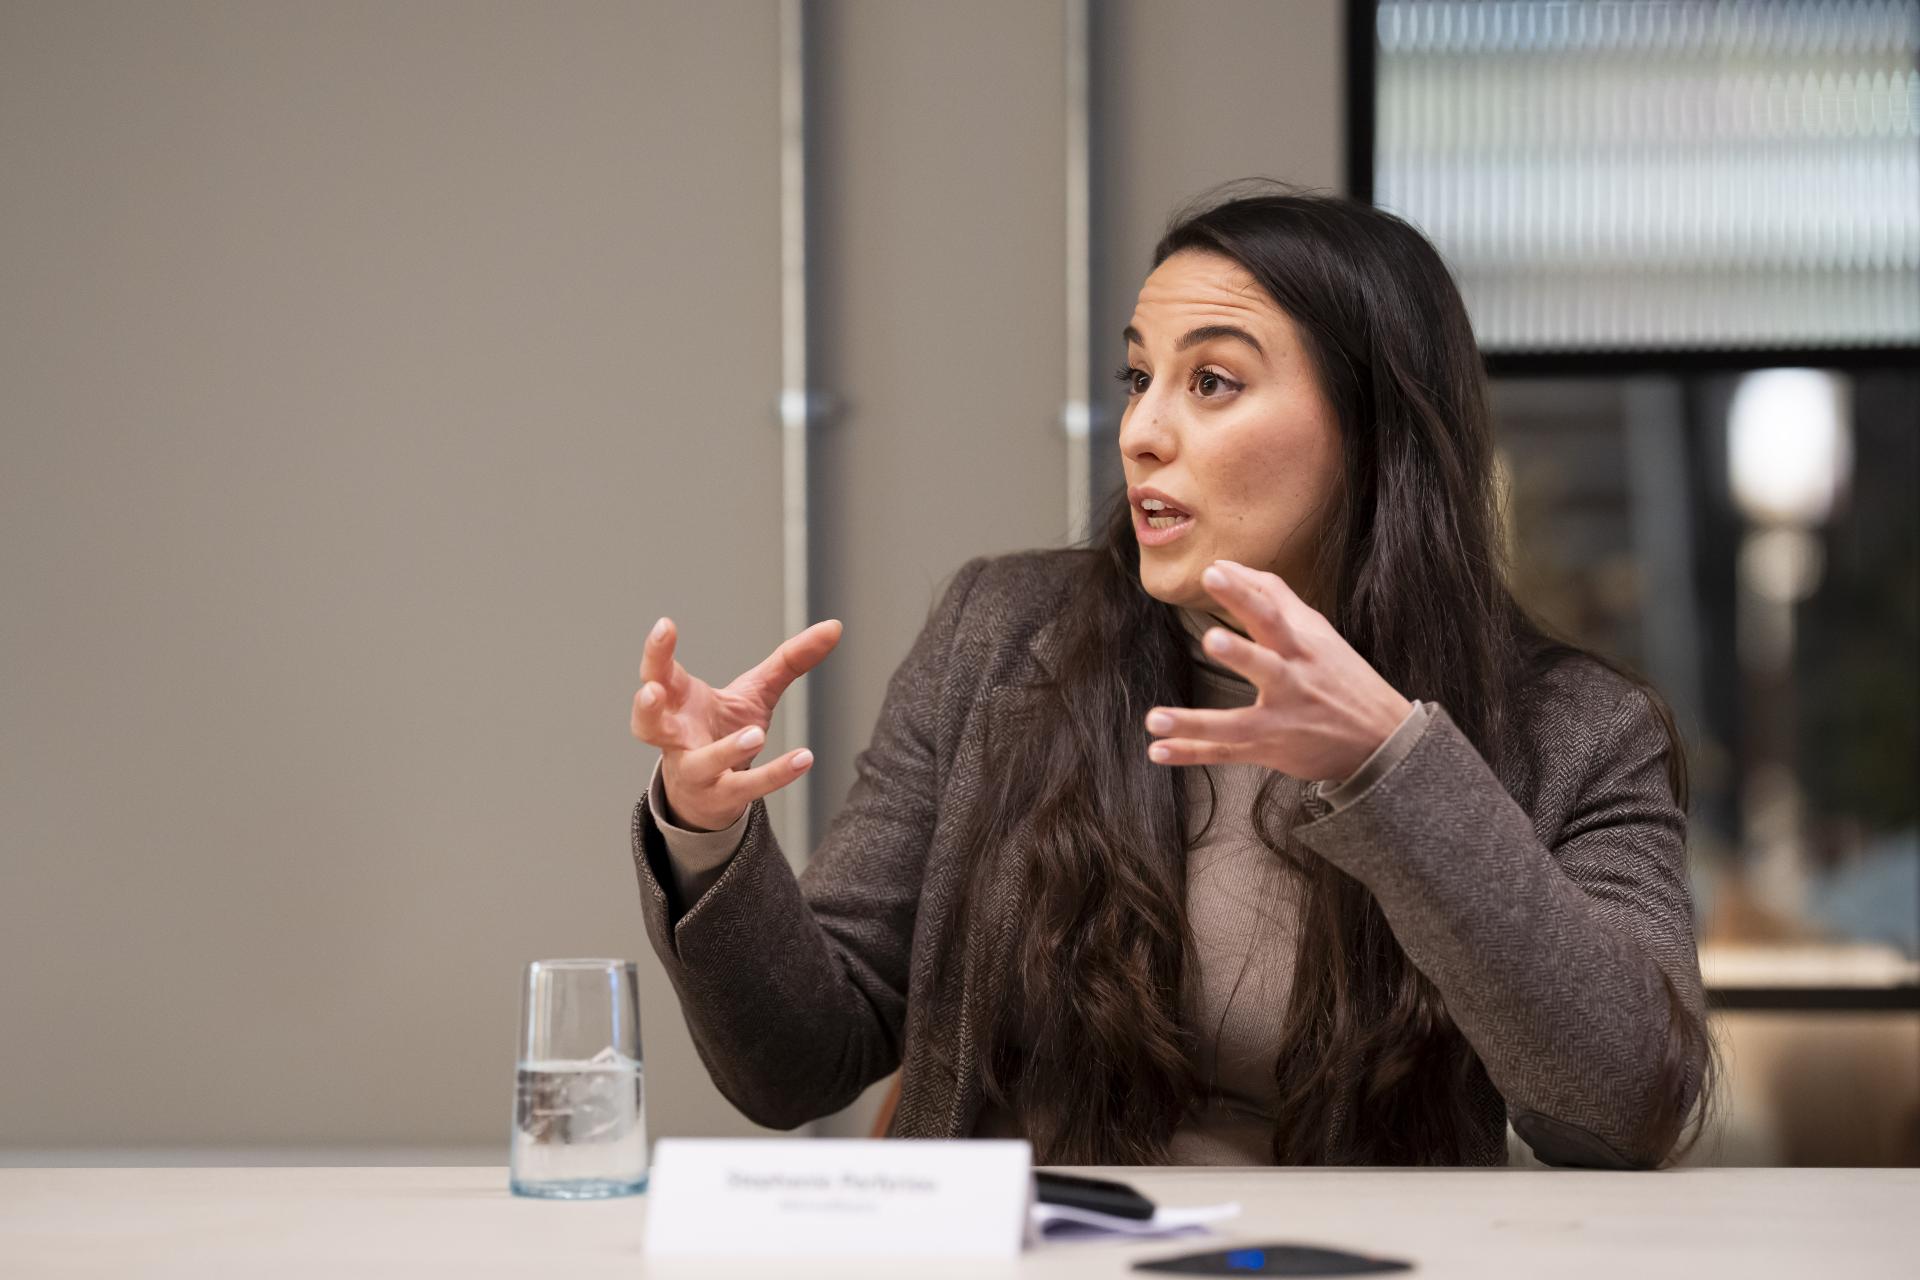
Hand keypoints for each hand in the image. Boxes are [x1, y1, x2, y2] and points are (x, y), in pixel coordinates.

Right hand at [630, 615, 841, 831]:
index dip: (657, 651)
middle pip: (647, 722)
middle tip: (652, 690)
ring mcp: (695, 770)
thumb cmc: (723, 731)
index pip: (657, 673)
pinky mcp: (721, 795)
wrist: (711, 794)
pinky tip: (804, 758)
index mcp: (678, 701)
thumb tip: (834, 627)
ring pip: (699, 764)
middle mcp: (676, 737)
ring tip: (756, 735)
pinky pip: (746, 787)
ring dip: (724, 750)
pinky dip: (775, 774)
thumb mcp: (756, 691)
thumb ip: (790, 660)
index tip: (665, 626)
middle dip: (645, 705)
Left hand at [1142, 559, 1413, 783]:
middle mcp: (1291, 682)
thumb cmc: (1339, 675)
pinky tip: (1158, 751)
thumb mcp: (1315, 630)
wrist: (1380, 740)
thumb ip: (1270, 594)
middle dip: (1239, 653)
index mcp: (1301, 647)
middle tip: (1211, 640)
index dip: (1243, 593)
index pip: (1272, 614)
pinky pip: (1225, 753)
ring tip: (1155, 719)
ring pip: (1234, 723)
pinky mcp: (1268, 750)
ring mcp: (1279, 721)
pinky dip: (1190, 753)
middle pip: (1264, 665)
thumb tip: (1225, 564)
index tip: (1214, 572)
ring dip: (1194, 723)